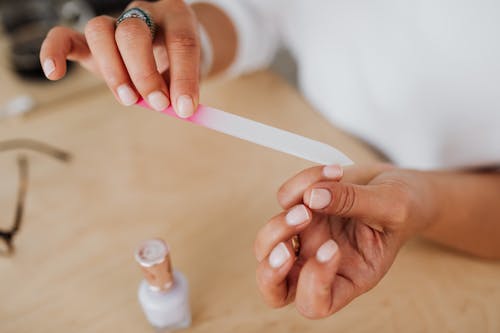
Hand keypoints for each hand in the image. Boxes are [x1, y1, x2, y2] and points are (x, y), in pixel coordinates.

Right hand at [40, 0, 200, 116]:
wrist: (168, 51)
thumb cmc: (179, 64)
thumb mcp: (189, 77)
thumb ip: (182, 92)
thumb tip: (181, 111)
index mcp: (176, 17)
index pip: (180, 40)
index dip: (184, 76)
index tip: (186, 108)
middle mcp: (143, 13)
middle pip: (134, 32)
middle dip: (145, 73)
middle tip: (158, 105)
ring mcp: (114, 23)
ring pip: (100, 30)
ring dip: (114, 71)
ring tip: (130, 100)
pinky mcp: (89, 40)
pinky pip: (63, 36)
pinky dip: (55, 51)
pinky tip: (54, 73)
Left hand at [254, 164, 436, 318]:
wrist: (398, 185)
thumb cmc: (403, 207)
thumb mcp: (392, 206)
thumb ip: (355, 202)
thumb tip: (312, 197)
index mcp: (348, 278)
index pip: (316, 304)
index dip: (313, 283)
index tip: (332, 247)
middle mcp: (320, 263)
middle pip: (274, 287)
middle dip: (272, 267)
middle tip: (291, 240)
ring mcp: (306, 237)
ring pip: (267, 245)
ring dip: (281, 222)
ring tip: (314, 194)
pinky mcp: (299, 209)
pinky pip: (284, 200)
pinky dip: (300, 183)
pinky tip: (332, 173)